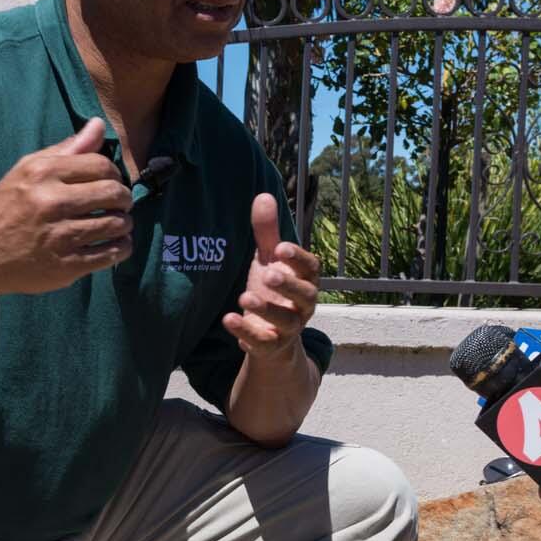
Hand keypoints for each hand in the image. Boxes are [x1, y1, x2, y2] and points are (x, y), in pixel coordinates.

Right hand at [0, 116, 133, 294]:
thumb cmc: (4, 208)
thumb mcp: (26, 171)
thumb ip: (66, 149)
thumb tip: (99, 124)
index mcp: (43, 174)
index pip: (100, 164)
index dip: (112, 173)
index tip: (109, 182)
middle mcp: (52, 203)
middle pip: (113, 193)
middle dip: (123, 198)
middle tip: (119, 204)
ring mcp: (60, 237)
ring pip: (116, 224)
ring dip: (124, 223)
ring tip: (117, 223)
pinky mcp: (67, 266)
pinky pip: (111, 254)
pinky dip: (121, 248)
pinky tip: (116, 244)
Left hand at [223, 193, 319, 364]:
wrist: (271, 335)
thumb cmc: (273, 289)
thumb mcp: (268, 260)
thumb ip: (267, 232)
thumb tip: (263, 195)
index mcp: (306, 280)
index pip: (311, 268)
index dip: (298, 258)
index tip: (280, 248)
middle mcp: (303, 305)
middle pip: (305, 296)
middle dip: (288, 285)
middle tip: (268, 273)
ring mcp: (289, 328)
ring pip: (286, 321)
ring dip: (266, 309)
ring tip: (244, 297)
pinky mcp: (271, 346)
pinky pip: (263, 342)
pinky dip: (247, 334)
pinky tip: (229, 320)